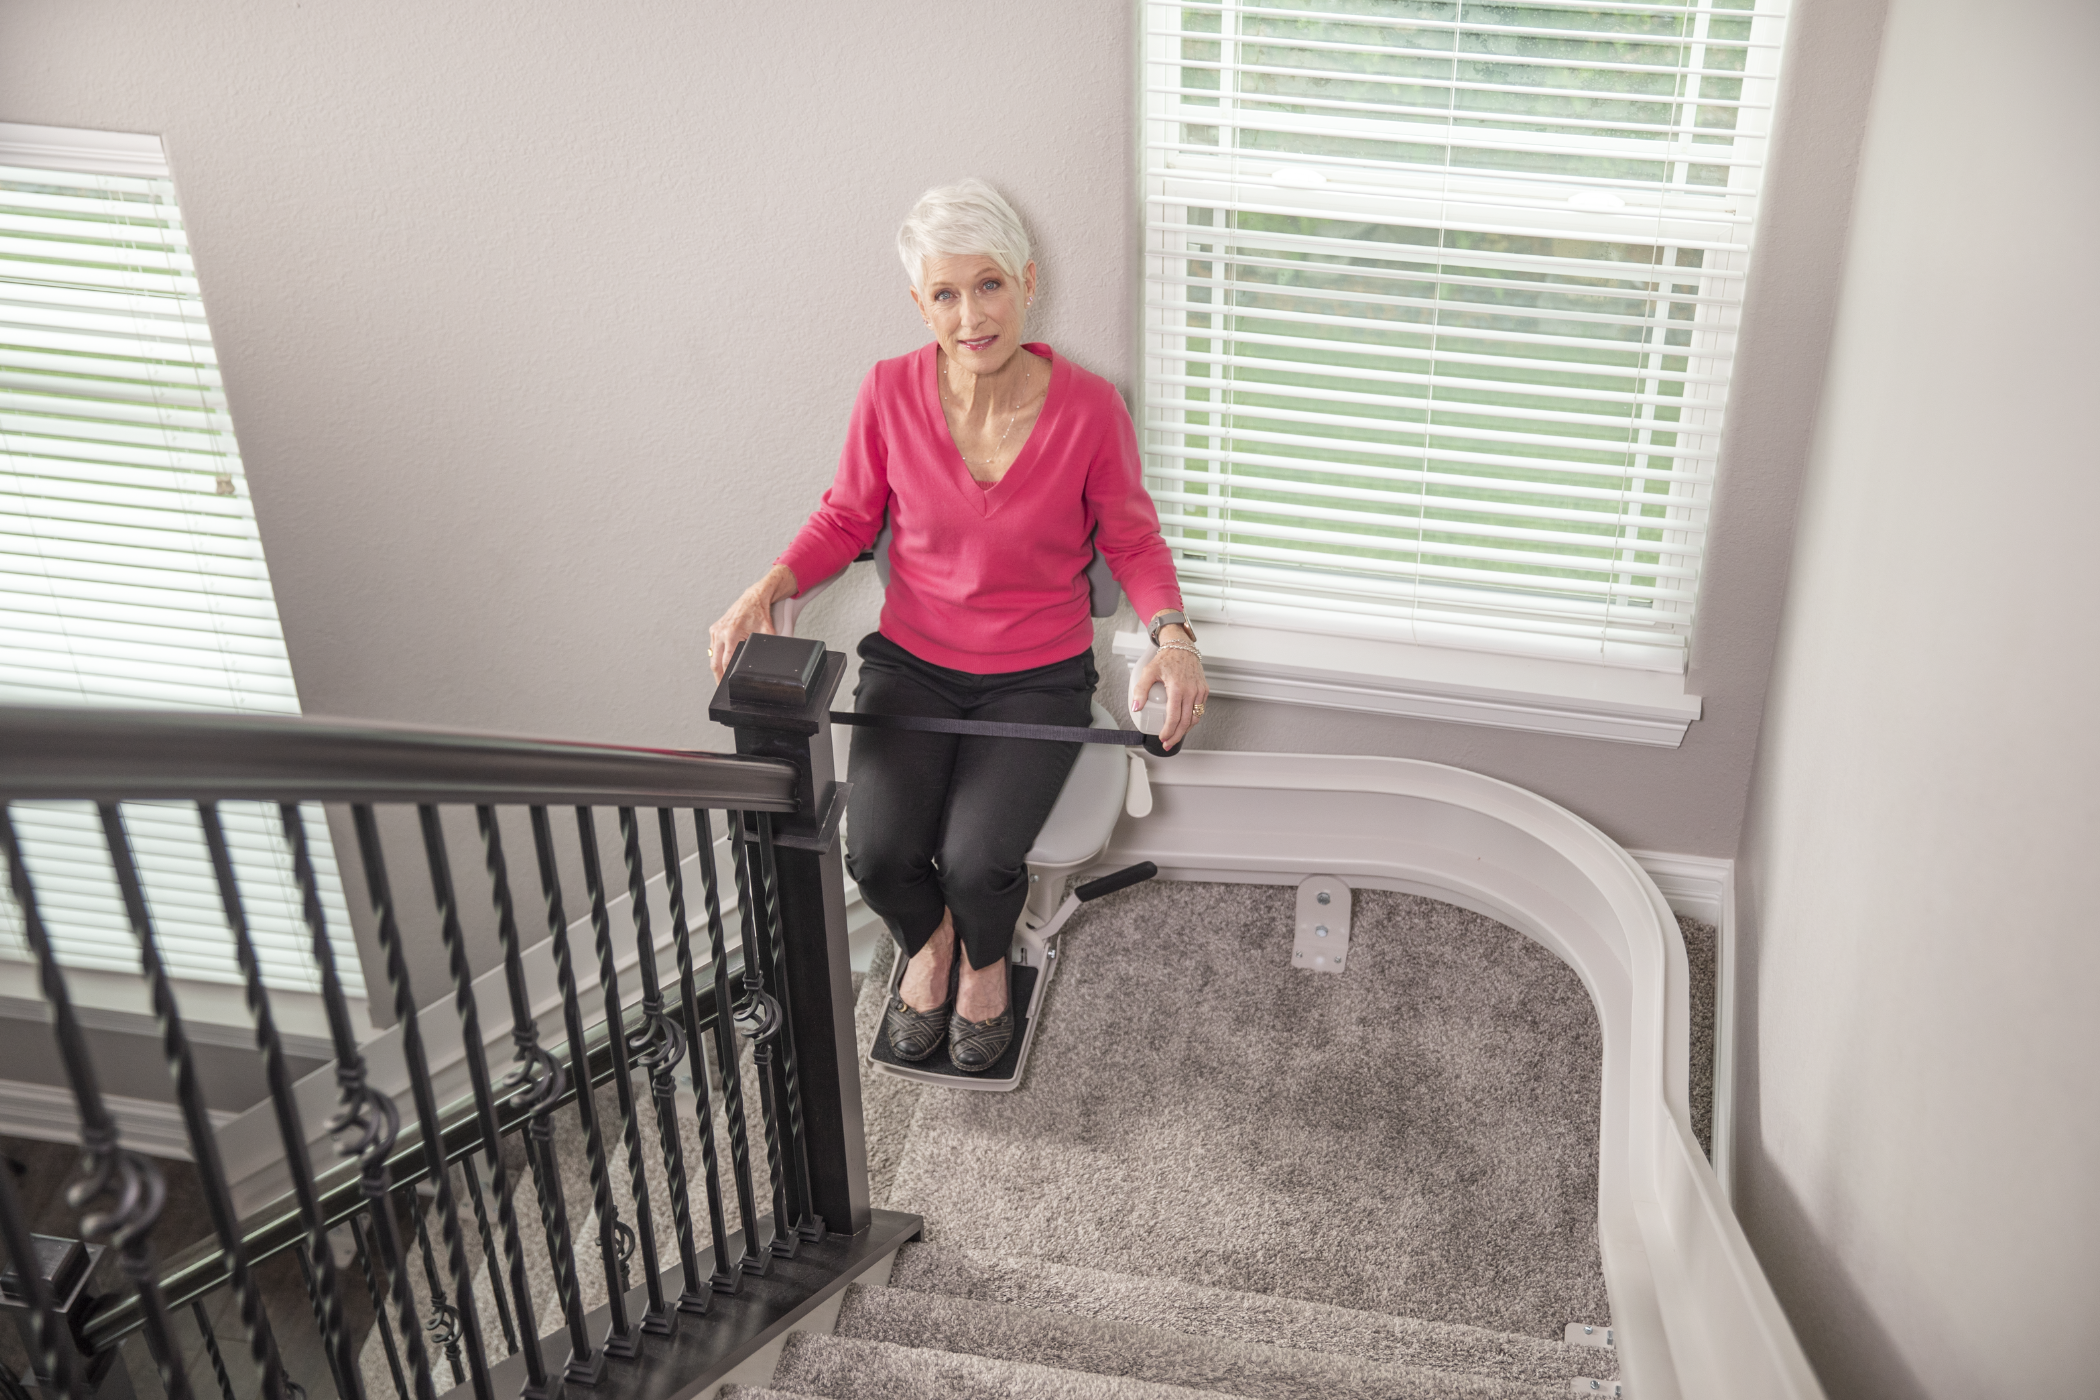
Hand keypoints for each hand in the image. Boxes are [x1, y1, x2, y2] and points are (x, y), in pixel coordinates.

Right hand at [708, 565, 796, 680]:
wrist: (753, 598)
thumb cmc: (760, 614)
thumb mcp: (767, 633)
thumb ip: (767, 648)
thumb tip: (772, 662)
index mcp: (732, 633)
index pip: (726, 662)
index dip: (725, 676)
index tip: (726, 685)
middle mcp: (720, 632)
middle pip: (715, 662)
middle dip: (718, 676)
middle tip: (721, 687)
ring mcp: (715, 630)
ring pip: (712, 655)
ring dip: (717, 666)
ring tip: (722, 677)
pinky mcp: (714, 628)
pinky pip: (713, 646)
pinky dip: (717, 655)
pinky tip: (722, 662)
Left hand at [1129, 625, 1207, 748]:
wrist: (1182, 647)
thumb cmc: (1166, 659)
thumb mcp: (1149, 672)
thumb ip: (1141, 689)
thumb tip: (1136, 707)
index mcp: (1177, 688)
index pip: (1174, 717)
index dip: (1168, 731)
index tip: (1162, 738)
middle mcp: (1191, 691)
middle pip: (1185, 722)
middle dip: (1176, 736)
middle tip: (1167, 743)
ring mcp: (1199, 691)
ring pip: (1195, 718)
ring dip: (1185, 731)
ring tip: (1175, 737)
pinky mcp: (1204, 690)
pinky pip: (1199, 710)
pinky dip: (1192, 720)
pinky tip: (1184, 725)